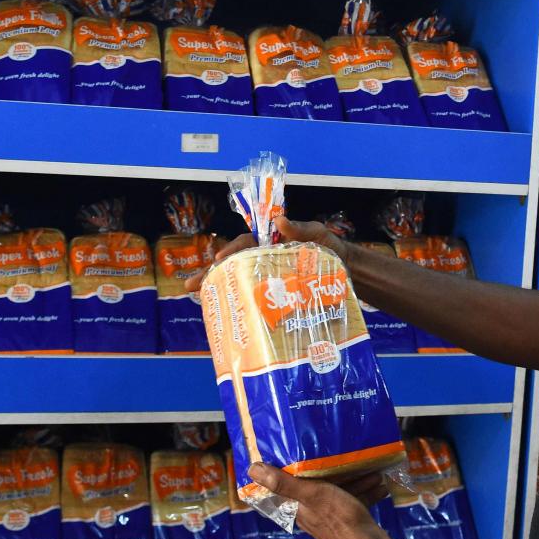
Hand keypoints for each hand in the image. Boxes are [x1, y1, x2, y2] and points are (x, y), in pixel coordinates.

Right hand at [185, 216, 350, 291]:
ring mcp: (269, 280)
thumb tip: (280, 220)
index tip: (219, 261)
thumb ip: (301, 228)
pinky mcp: (277, 296)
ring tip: (202, 304)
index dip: (230, 252)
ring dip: (220, 292)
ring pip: (240, 284)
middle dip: (211, 275)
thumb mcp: (318, 233)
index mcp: (269, 243)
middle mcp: (264, 261)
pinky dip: (242, 307)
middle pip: (233, 267)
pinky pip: (256, 300)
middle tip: (190, 287)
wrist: (348, 270)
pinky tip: (231, 318)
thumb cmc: (332, 247)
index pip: (244, 245)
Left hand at [249, 462, 390, 538]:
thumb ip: (285, 484)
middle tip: (344, 455)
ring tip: (371, 472)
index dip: (290, 469)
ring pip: (341, 493)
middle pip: (319, 486)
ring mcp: (332, 519)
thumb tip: (252, 470)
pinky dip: (365, 493)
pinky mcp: (349, 523)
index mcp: (299, 508)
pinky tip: (379, 486)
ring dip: (355, 481)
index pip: (288, 486)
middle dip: (334, 471)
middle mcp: (313, 514)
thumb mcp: (312, 495)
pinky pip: (355, 502)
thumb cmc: (339, 519)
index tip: (295, 451)